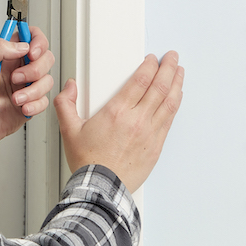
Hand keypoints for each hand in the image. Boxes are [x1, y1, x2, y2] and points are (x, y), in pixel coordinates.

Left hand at [0, 26, 55, 205]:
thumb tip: (21, 45)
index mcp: (5, 56)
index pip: (29, 37)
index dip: (36, 40)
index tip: (31, 51)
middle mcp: (18, 69)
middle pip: (44, 56)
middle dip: (35, 68)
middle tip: (17, 78)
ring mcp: (25, 86)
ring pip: (47, 79)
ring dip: (32, 91)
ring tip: (15, 99)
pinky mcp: (31, 103)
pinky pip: (45, 100)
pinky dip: (34, 104)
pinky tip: (21, 108)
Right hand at [53, 51, 183, 192]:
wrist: (101, 188)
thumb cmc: (88, 162)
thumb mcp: (69, 130)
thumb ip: (66, 104)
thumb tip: (70, 87)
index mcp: (116, 112)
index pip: (140, 81)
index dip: (149, 66)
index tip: (152, 59)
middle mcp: (137, 120)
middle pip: (159, 87)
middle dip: (168, 68)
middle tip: (172, 57)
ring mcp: (150, 133)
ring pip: (169, 102)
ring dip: (176, 83)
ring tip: (179, 72)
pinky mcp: (156, 146)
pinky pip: (170, 119)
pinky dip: (175, 104)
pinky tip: (177, 97)